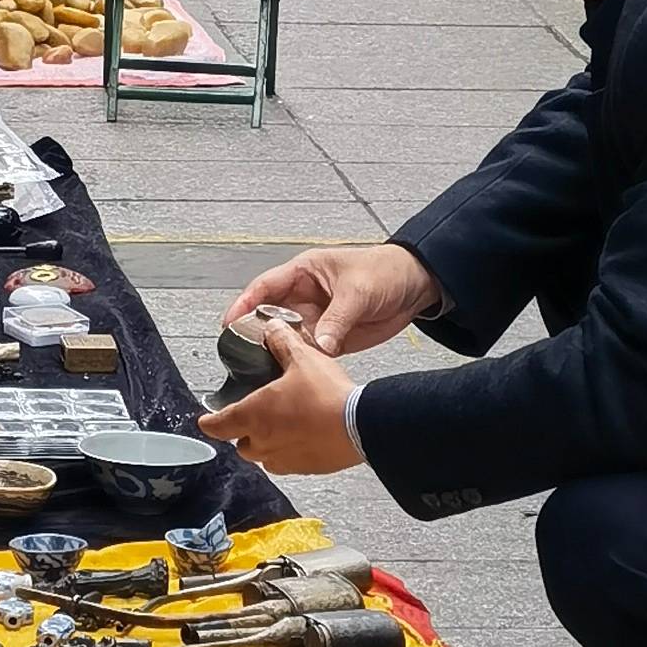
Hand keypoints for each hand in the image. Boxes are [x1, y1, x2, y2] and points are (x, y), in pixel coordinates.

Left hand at [198, 316, 364, 474]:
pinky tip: (306, 436)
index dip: (209, 422)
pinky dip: (291, 451)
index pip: (217, 425)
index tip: (206, 420)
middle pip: (240, 444)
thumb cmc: (327, 397)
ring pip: (264, 457)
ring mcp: (284, 459)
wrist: (360, 426)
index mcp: (253, 416)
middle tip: (255, 416)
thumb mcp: (302, 358)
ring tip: (283, 425)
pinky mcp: (306, 469)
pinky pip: (289, 463)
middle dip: (243, 432)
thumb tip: (273, 329)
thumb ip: (282, 342)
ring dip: (267, 444)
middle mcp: (263, 443)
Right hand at [222, 242, 437, 357]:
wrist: (417, 286)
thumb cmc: (386, 271)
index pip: (264, 288)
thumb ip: (337, 320)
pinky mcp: (330, 338)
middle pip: (270, 317)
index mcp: (304, 273)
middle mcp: (304, 297)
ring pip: (287, 338)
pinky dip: (300, 363)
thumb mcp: (358, 292)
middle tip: (243, 354)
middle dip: (256, 334)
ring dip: (278, 352)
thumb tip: (319, 346)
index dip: (244, 305)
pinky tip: (293, 374)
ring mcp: (316, 319)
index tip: (229, 323)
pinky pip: (308, 352)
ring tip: (264, 369)